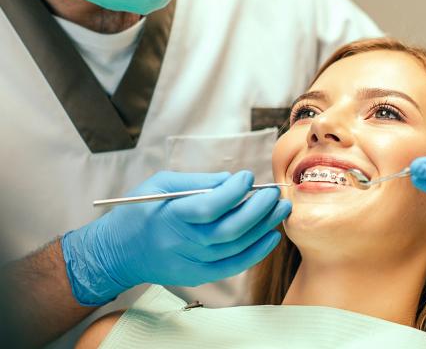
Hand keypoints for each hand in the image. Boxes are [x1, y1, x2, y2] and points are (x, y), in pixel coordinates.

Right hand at [62, 171, 290, 305]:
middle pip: (230, 229)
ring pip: (236, 247)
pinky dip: (256, 252)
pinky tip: (271, 236)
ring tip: (280, 208)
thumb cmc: (139, 212)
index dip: (234, 191)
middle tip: (274, 193)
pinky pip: (234, 266)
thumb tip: (232, 179)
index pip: (210, 206)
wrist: (117, 253)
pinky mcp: (198, 276)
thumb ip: (198, 181)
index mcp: (170, 217)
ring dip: (263, 227)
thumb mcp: (160, 186)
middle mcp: (182, 243)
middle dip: (259, 209)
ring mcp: (191, 264)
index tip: (248, 177)